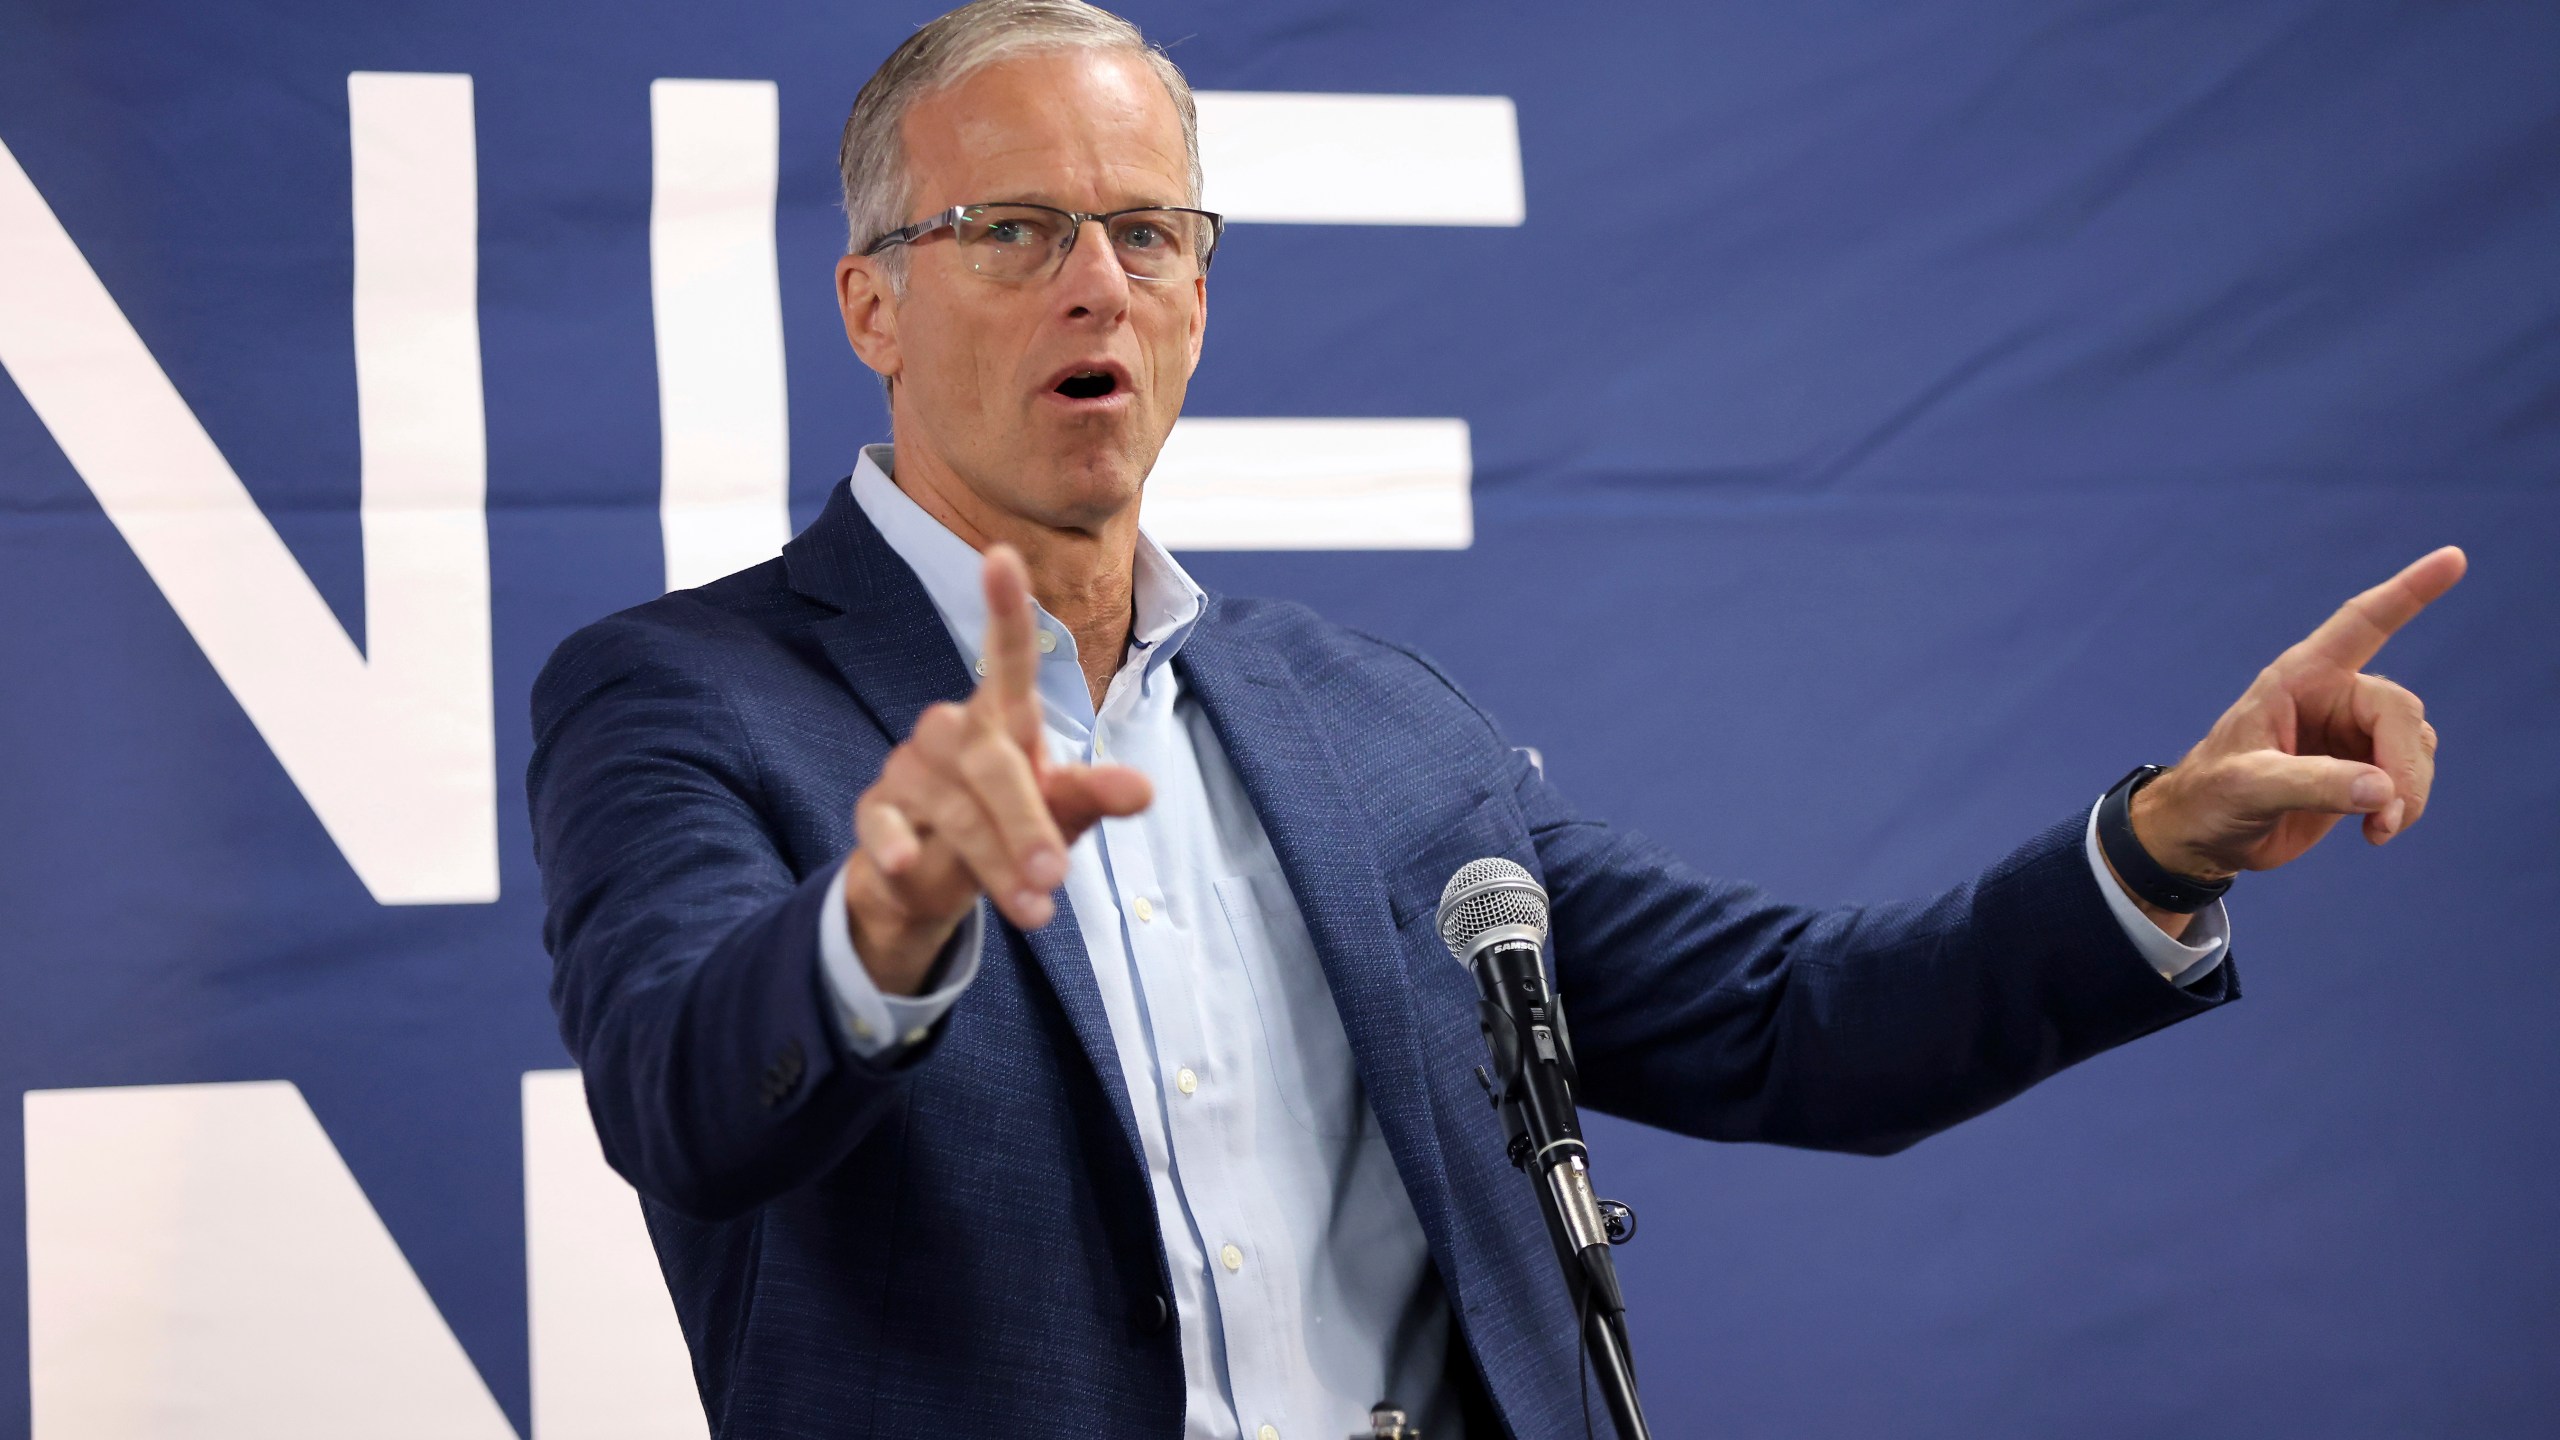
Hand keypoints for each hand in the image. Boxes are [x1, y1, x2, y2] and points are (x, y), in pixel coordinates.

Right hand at [839, 545, 1151, 994]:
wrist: (934, 881)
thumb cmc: (1010, 827)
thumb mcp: (1060, 813)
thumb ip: (1094, 797)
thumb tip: (1144, 789)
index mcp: (1004, 717)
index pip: (1008, 656)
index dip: (1006, 608)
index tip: (1001, 555)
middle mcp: (954, 730)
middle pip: (990, 759)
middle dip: (1025, 819)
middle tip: (1056, 875)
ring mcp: (909, 767)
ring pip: (950, 803)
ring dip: (990, 857)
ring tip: (1034, 910)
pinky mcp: (876, 808)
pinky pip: (880, 820)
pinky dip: (895, 843)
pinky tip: (907, 867)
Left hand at [2131, 547, 2466, 897]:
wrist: (2202, 836)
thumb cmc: (2210, 797)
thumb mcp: (2250, 788)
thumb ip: (2314, 784)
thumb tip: (2384, 788)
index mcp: (2299, 678)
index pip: (2361, 624)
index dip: (2408, 592)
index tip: (2453, 557)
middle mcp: (2332, 696)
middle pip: (2401, 712)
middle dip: (2406, 766)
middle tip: (2388, 815)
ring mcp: (2351, 732)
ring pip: (2416, 745)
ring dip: (2410, 790)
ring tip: (2378, 830)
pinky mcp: (2363, 767)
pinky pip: (2410, 774)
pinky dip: (2406, 804)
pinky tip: (2376, 832)